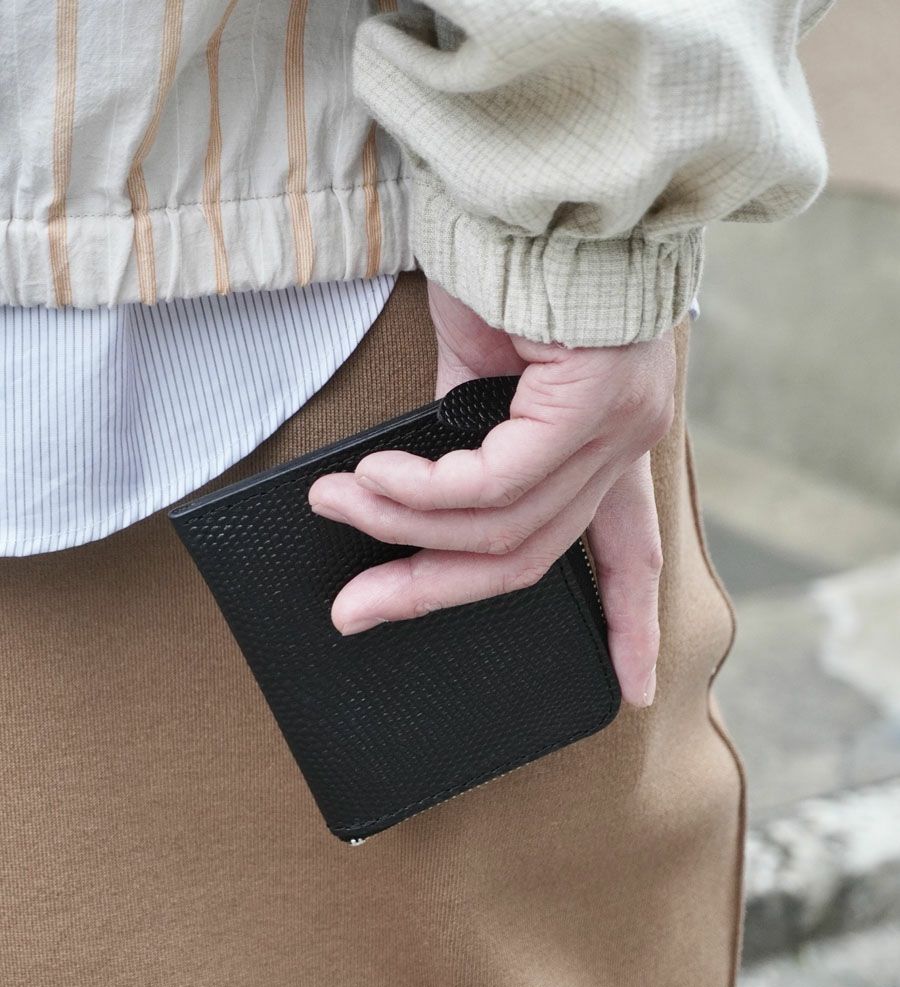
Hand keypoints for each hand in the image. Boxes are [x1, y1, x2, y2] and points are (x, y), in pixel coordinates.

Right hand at [308, 281, 675, 706]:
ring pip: (501, 528)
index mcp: (614, 446)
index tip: (630, 686)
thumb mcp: (485, 379)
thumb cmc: (508, 271)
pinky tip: (371, 478)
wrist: (526, 185)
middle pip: (531, 560)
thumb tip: (411, 511)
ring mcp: (619, 429)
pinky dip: (421, 491)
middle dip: (431, 592)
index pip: (633, 554)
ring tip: (342, 505)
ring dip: (402, 525)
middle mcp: (630, 445)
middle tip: (355, 612)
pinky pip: (491, 484)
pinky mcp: (593, 406)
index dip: (627, 623)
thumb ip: (468, 446)